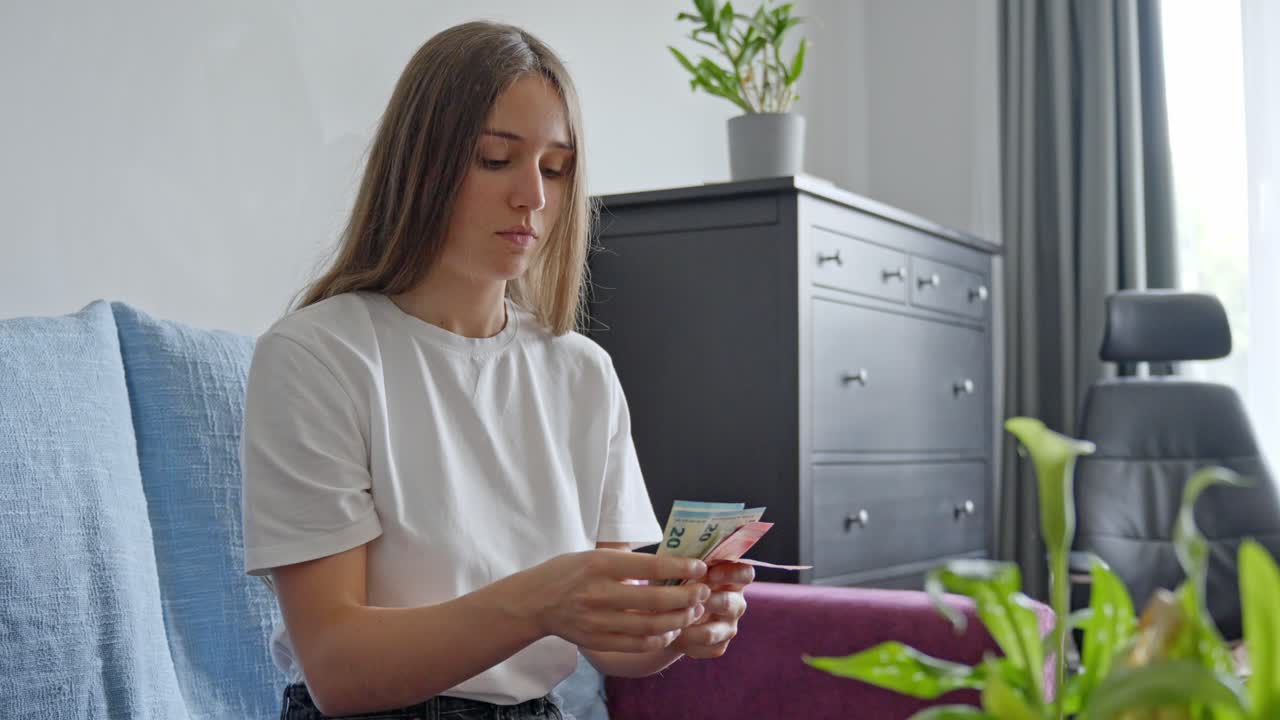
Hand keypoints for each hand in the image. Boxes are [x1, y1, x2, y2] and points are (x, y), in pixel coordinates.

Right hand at [505, 549, 710, 653]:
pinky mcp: (597, 640)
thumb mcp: (593, 553)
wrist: (534, 602)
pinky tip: (670, 629)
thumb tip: (669, 559)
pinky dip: (660, 638)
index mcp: (600, 564)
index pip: (650, 566)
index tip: (700, 567)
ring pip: (651, 625)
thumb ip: (626, 558)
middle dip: (688, 597)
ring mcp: (598, 620)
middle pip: (656, 600)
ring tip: (692, 612)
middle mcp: (599, 593)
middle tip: (702, 592)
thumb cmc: (568, 572)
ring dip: (679, 620)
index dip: (681, 568)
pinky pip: (638, 643)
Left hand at [670, 561, 753, 658]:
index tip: (711, 574)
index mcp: (731, 579)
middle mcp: (736, 603)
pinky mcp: (720, 646)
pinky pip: (706, 647)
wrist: (667, 615)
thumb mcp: (682, 570)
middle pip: (731, 603)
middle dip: (706, 601)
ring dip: (691, 624)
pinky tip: (675, 634)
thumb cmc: (677, 584)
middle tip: (687, 599)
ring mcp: (729, 627)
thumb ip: (688, 565)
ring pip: (714, 631)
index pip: (746, 574)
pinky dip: (688, 642)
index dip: (731, 573)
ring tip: (673, 618)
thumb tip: (682, 562)